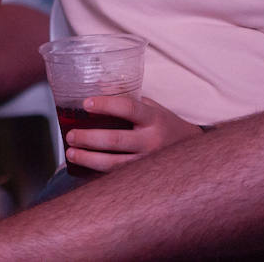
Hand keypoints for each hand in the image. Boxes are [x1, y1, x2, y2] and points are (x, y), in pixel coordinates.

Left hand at [61, 94, 201, 173]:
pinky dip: (98, 172)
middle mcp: (152, 141)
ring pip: (114, 164)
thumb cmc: (166, 126)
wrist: (193, 155)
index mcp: (153, 118)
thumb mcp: (152, 107)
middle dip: (88, 138)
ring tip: (71, 152)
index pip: (128, 108)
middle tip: (70, 136)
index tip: (86, 103)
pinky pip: (118, 176)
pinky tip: (84, 167)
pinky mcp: (144, 178)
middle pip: (115, 140)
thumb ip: (126, 98)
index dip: (106, 104)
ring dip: (89, 159)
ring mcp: (148, 163)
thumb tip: (97, 84)